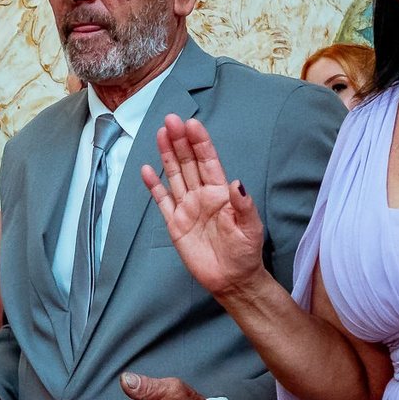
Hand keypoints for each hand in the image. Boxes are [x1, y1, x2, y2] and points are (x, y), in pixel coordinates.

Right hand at [144, 116, 264, 296]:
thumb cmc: (245, 252)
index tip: (192, 124)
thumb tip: (237, 183)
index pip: (208, 161)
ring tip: (160, 134)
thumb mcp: (250, 228)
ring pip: (175, 175)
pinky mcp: (175, 224)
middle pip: (189, 163)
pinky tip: (147, 170)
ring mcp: (187, 208)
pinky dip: (154, 186)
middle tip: (171, 120)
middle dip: (180, 141)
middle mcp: (202, 195)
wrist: (232, 279)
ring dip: (167, 155)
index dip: (200, 142)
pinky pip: (162, 201)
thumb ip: (244, 205)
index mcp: (221, 193)